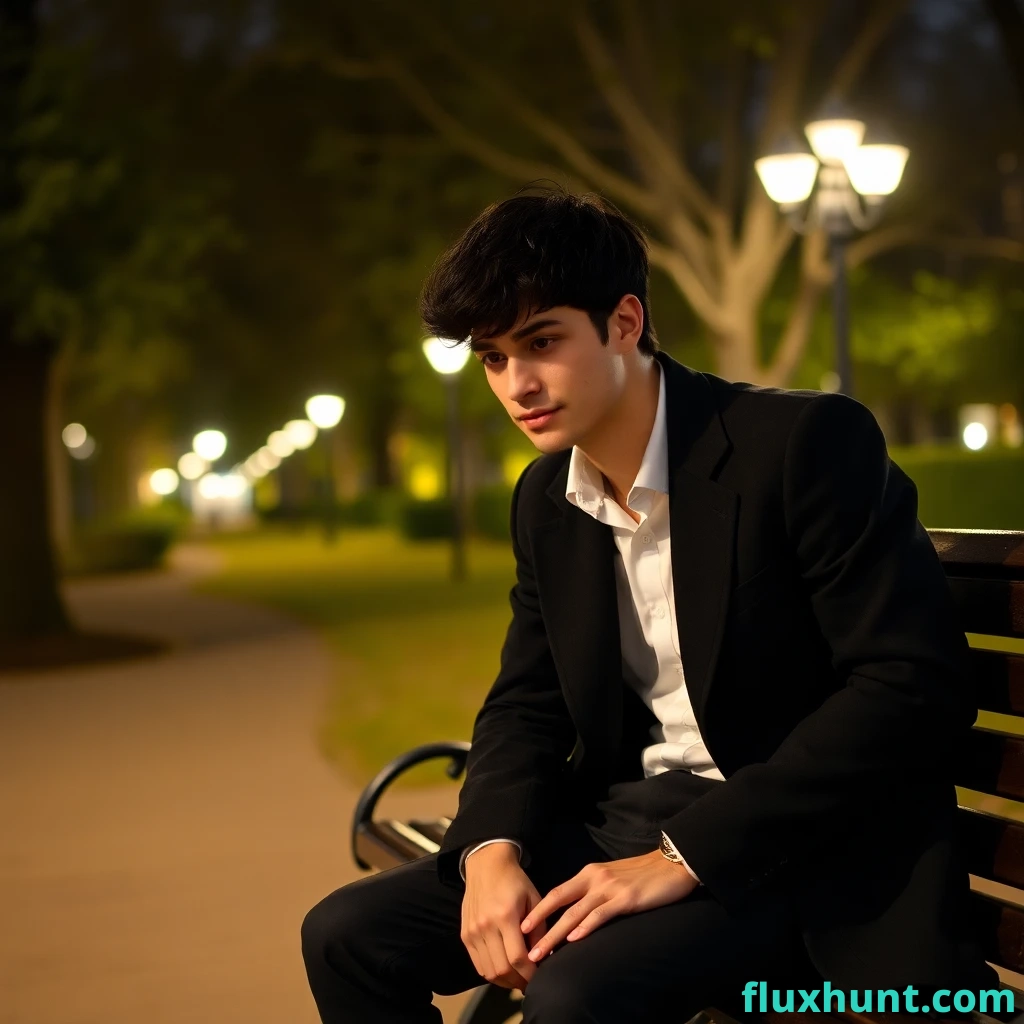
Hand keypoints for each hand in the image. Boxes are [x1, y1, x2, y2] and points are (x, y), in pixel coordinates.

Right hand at [461, 842, 547, 989]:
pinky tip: (503, 970)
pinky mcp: (465, 934)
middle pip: (502, 969)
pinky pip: (478, 964)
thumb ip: (539, 930)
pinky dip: (491, 973)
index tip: (540, 978)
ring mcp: (472, 931)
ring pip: (488, 971)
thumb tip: (544, 958)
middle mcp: (485, 926)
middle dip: (518, 981)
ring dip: (505, 981)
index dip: (530, 974)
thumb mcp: (534, 900)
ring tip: (517, 978)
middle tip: (530, 982)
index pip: (517, 958)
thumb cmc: (515, 881)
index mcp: (505, 916)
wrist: (487, 864)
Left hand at [520, 850, 698, 961]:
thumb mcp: (611, 879)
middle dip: (540, 925)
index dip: (538, 910)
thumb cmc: (642, 876)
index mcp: (589, 873)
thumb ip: (593, 892)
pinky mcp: (626, 899)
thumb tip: (575, 914)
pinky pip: (601, 914)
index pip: (558, 893)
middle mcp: (595, 878)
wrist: (671, 866)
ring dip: (556, 934)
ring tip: (542, 952)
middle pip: (559, 902)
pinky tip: (574, 939)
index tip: (521, 927)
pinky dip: (585, 927)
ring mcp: (610, 888)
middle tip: (525, 945)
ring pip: (576, 913)